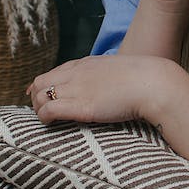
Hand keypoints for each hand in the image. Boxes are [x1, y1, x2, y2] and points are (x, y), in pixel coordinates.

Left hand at [27, 54, 188, 127]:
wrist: (152, 83)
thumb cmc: (143, 80)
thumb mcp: (119, 70)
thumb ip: (106, 76)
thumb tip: (108, 85)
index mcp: (86, 64)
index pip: (53, 71)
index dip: (42, 85)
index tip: (37, 95)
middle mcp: (76, 74)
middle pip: (39, 83)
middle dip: (35, 98)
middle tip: (42, 111)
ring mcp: (77, 89)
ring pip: (39, 96)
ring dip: (38, 110)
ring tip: (47, 121)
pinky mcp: (80, 106)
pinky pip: (48, 110)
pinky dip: (44, 118)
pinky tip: (51, 124)